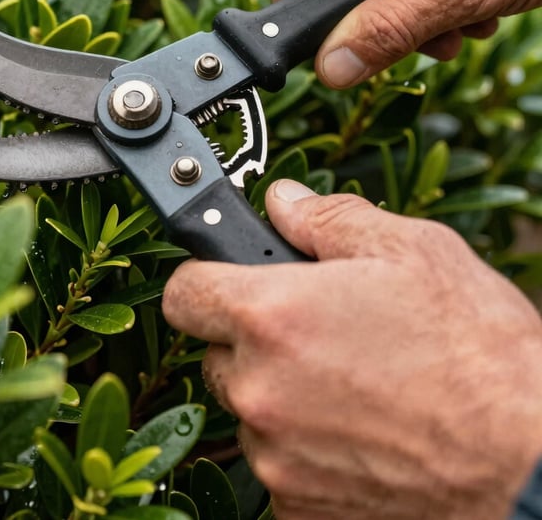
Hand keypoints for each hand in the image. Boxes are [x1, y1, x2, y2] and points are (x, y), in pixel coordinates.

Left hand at [162, 180, 541, 518]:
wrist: (530, 464)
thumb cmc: (478, 355)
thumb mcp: (410, 251)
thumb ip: (328, 218)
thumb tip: (282, 202)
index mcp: (271, 316)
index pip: (184, 291)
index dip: (206, 276)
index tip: (228, 278)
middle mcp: (260, 390)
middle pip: (218, 353)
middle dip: (254, 337)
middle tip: (318, 330)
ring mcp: (276, 457)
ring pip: (252, 409)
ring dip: (284, 394)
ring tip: (357, 383)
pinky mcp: (300, 509)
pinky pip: (281, 463)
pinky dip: (308, 447)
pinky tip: (363, 431)